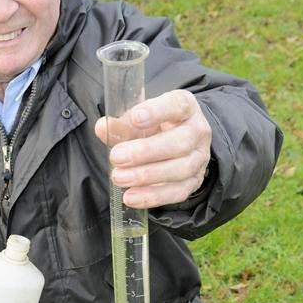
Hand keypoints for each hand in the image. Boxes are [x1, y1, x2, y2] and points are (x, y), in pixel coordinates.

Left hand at [95, 89, 211, 208]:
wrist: (178, 145)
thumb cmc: (156, 127)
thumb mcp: (140, 120)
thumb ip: (122, 124)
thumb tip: (103, 128)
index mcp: (185, 108)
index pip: (177, 105)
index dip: (157, 111)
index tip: (135, 118)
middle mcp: (197, 132)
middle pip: (180, 142)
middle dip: (145, 152)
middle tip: (116, 157)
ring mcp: (199, 158)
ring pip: (180, 169)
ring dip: (146, 176)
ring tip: (119, 178)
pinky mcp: (195, 182)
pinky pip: (178, 192)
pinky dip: (153, 196)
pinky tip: (131, 197)